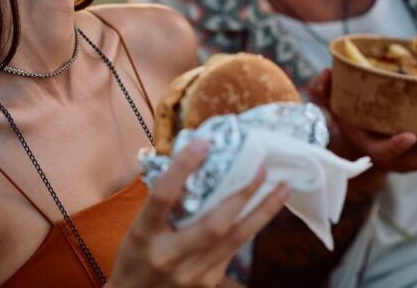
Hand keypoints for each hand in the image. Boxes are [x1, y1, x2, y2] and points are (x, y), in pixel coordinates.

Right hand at [110, 141, 289, 286]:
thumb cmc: (134, 256)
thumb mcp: (138, 227)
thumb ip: (165, 202)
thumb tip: (196, 163)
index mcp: (144, 235)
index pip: (164, 196)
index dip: (183, 168)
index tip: (203, 143)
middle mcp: (169, 257)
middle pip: (215, 224)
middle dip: (242, 194)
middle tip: (261, 169)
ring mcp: (192, 274)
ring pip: (236, 240)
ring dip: (262, 212)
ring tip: (282, 188)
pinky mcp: (207, 283)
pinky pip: (234, 250)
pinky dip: (250, 227)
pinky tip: (263, 210)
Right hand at [306, 68, 416, 172]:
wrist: (360, 141)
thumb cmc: (347, 121)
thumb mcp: (330, 108)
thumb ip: (322, 92)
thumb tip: (325, 73)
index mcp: (373, 148)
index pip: (385, 152)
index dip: (396, 146)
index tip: (408, 136)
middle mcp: (398, 157)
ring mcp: (416, 155)